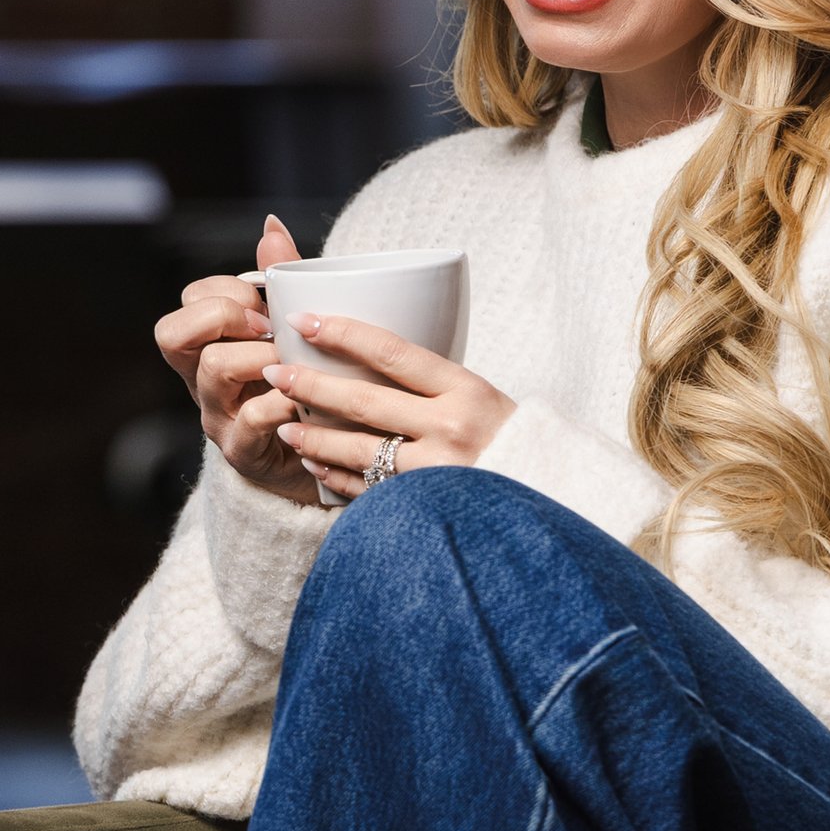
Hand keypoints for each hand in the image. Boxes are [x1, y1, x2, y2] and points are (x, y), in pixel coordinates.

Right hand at [154, 213, 316, 503]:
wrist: (325, 460)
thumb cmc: (307, 388)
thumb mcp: (292, 334)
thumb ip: (279, 283)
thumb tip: (272, 227)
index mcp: (209, 348)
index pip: (188, 302)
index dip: (223, 292)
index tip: (264, 304)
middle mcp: (202, 382)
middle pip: (173, 334)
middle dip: (225, 318)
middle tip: (270, 331)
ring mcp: (218, 418)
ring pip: (213, 369)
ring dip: (261, 357)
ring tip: (294, 366)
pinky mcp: (244, 453)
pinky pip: (252, 419)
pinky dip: (285, 403)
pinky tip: (308, 401)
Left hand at [260, 311, 516, 501]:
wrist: (553, 500)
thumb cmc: (513, 444)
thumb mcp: (484, 400)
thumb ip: (433, 381)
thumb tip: (369, 352)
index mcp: (467, 389)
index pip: (393, 352)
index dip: (343, 334)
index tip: (304, 322)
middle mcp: (452, 428)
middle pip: (364, 402)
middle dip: (311, 386)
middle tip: (275, 372)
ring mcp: (438, 473)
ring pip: (358, 450)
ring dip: (315, 439)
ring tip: (286, 426)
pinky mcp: (426, 508)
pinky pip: (369, 492)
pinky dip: (338, 478)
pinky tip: (316, 467)